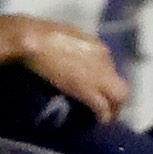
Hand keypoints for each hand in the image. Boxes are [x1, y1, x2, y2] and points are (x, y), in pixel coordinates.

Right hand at [11, 18, 129, 120]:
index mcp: (97, 46)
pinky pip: (102, 106)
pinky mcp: (86, 89)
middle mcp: (103, 59)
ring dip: (113, 108)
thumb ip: (74, 48)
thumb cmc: (40, 33)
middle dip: (115, 98)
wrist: (33, 39)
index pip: (110, 68)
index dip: (105, 80)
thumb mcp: (64, 36)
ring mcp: (96, 75)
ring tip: (105, 117)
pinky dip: (103, 115)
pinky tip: (99, 120)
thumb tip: (70, 57)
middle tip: (107, 108)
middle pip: (119, 83)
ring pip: (119, 96)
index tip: (98, 88)